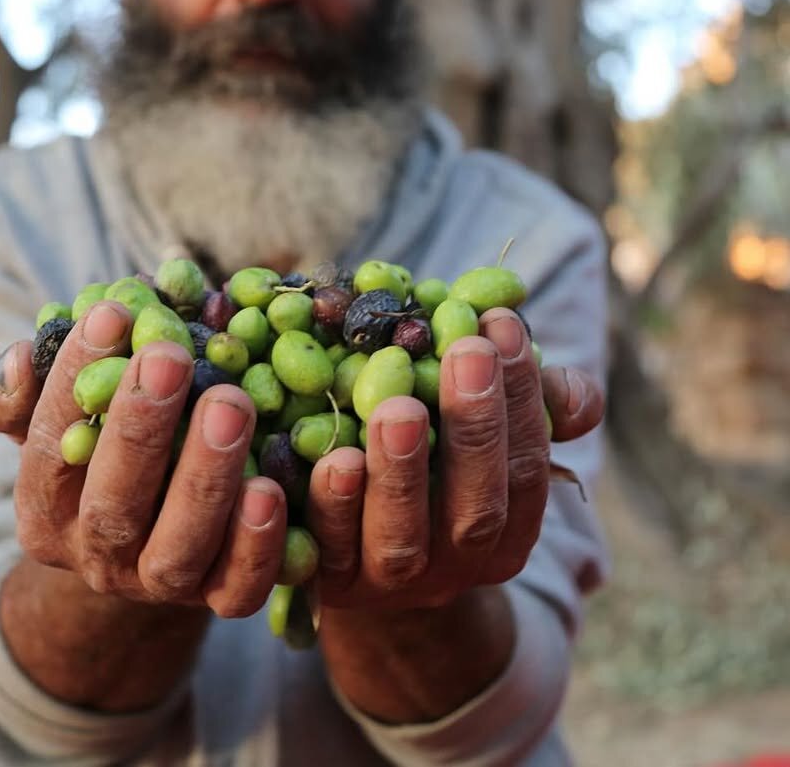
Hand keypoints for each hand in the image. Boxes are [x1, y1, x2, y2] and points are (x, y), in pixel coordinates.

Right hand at [0, 301, 288, 617]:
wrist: (153, 535)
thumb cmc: (104, 445)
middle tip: (170, 355)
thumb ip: (15, 389)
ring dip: (204, 476)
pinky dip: (259, 542)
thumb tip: (16, 362)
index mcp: (44, 509)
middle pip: (112, 505)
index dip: (76, 379)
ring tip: (232, 404)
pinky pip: (240, 587)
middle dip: (140, 428)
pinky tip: (275, 486)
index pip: (50, 444)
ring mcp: (158, 586)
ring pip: (177, 549)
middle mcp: (96, 557)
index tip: (112, 314)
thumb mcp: (52, 413)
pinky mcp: (220, 601)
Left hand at [306, 307, 603, 610]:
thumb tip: (577, 394)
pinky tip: (333, 458)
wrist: (350, 556)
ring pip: (403, 538)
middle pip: (477, 509)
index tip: (502, 324)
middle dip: (475, 427)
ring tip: (398, 410)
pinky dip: (334, 505)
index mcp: (508, 533)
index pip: (528, 469)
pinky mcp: (330, 582)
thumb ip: (532, 410)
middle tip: (465, 352)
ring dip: (402, 471)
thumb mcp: (482, 437)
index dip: (522, 398)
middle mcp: (457, 568)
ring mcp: (391, 583)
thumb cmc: (430, 468)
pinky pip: (331, 551)